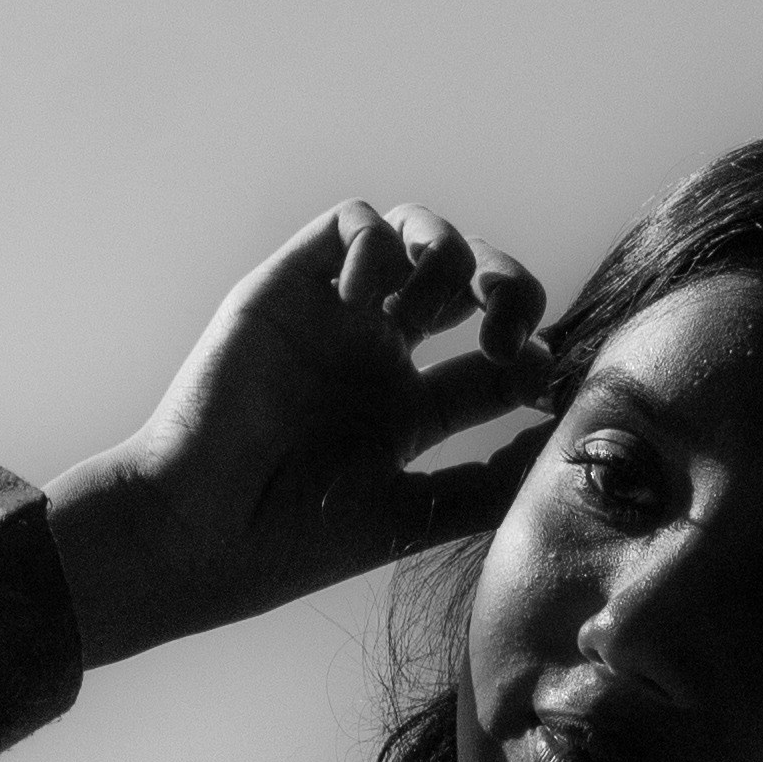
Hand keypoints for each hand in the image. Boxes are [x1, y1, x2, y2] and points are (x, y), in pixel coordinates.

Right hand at [46, 201, 558, 666]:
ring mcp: (334, 318)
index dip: (533, 357)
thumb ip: (485, 484)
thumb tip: (565, 446)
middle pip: (471, 285)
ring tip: (430, 311)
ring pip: (419, 236)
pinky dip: (375, 240)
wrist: (197, 531)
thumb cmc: (289, 541)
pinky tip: (364, 299)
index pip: (497, 362)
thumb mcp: (409, 515)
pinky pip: (351, 220)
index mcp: (409, 412)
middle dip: (509, 289)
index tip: (544, 382)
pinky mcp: (287, 286)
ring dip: (449, 257)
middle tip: (505, 329)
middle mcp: (377, 356)